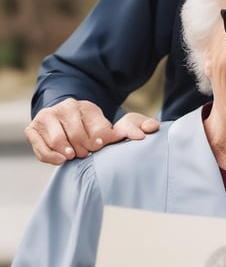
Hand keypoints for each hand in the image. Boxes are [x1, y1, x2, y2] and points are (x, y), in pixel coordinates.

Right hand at [25, 99, 156, 164]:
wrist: (63, 120)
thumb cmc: (92, 128)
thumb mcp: (112, 124)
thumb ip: (133, 126)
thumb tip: (152, 128)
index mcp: (88, 106)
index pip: (99, 128)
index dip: (101, 140)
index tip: (101, 145)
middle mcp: (67, 107)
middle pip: (79, 136)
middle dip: (85, 149)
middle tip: (88, 154)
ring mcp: (48, 117)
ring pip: (60, 140)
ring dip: (69, 152)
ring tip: (75, 156)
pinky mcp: (33, 129)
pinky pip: (41, 146)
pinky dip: (52, 156)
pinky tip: (62, 160)